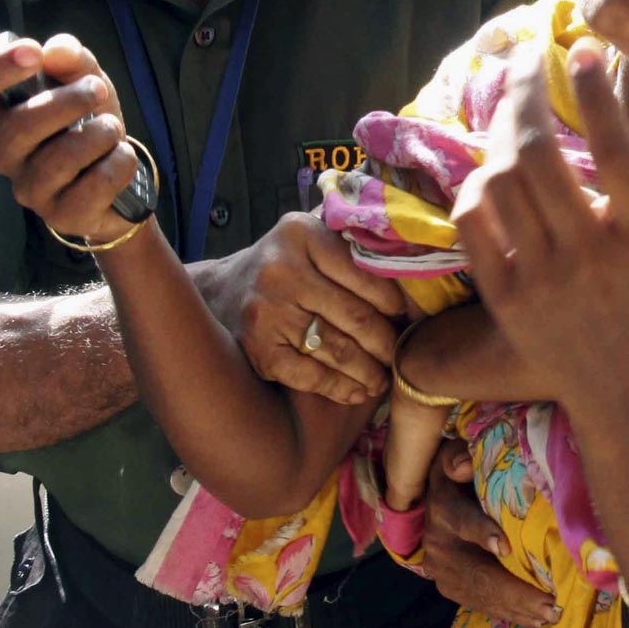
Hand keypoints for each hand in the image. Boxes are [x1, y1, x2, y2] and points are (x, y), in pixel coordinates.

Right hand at [0, 32, 142, 245]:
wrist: (117, 172)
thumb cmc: (85, 120)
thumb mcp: (83, 79)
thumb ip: (71, 58)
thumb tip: (58, 50)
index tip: (33, 51)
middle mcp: (3, 153)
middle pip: (16, 127)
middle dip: (65, 102)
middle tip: (97, 90)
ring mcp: (29, 189)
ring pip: (57, 160)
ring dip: (97, 135)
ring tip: (112, 127)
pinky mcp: (62, 216)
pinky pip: (92, 187)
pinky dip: (117, 163)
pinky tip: (120, 155)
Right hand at [226, 212, 404, 405]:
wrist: (219, 291)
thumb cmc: (281, 266)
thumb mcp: (307, 240)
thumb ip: (347, 246)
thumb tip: (409, 270)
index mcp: (301, 234)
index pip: (365, 275)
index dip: (394, 303)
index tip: (407, 318)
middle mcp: (282, 270)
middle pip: (355, 316)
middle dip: (386, 343)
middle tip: (400, 356)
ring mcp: (268, 312)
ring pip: (337, 350)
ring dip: (368, 371)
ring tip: (383, 379)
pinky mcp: (259, 349)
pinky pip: (311, 376)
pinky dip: (339, 388)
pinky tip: (356, 393)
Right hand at [419, 439, 557, 627]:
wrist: (434, 499)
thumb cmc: (459, 475)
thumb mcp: (456, 457)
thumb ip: (460, 457)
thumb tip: (464, 466)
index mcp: (442, 507)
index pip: (461, 520)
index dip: (481, 533)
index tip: (505, 548)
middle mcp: (439, 544)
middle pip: (475, 572)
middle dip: (513, 590)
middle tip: (548, 603)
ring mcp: (442, 570)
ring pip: (480, 594)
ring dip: (516, 607)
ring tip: (549, 614)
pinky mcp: (452, 586)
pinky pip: (481, 603)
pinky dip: (509, 612)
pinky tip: (535, 619)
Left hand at [453, 39, 628, 414]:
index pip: (613, 150)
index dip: (594, 92)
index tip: (581, 48)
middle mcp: (590, 256)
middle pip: (540, 156)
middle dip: (525, 93)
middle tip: (525, 58)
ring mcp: (542, 280)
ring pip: (501, 185)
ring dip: (500, 136)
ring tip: (514, 111)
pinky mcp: (506, 299)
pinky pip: (474, 226)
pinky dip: (476, 188)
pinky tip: (494, 168)